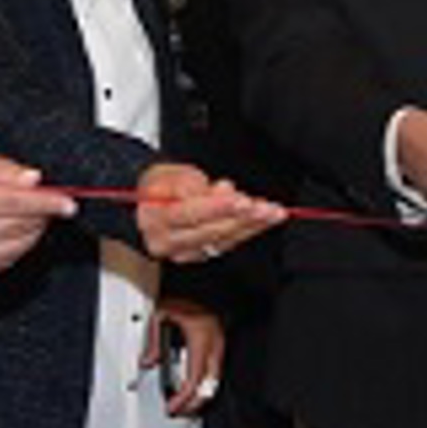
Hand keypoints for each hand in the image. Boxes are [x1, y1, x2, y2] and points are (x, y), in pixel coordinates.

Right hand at [0, 146, 75, 279]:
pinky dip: (13, 251)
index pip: (19, 202)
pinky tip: (10, 236)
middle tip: (45, 206)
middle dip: (40, 216)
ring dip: (30, 234)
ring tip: (28, 219)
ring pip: (14, 249)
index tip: (66, 203)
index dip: (48, 203)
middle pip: (20, 227)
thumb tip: (31, 179)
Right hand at [134, 162, 286, 263]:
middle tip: (268, 208)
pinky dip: (250, 229)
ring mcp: (186, 252)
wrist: (152, 201)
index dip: (217, 207)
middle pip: (211, 231)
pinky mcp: (202, 253)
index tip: (241, 200)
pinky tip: (265, 219)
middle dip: (243, 217)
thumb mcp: (167, 174)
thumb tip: (220, 192)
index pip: (189, 214)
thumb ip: (190, 183)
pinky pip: (229, 242)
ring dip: (253, 225)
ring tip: (274, 212)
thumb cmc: (161, 185)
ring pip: (225, 239)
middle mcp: (169, 242)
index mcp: (155, 220)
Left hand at [142, 299, 225, 416]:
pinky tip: (195, 387)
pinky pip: (215, 372)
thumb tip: (148, 362)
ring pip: (215, 382)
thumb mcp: (161, 314)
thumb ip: (153, 341)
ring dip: (200, 396)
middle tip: (179, 411)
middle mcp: (214, 346)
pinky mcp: (219, 345)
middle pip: (209, 387)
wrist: (202, 286)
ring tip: (186, 403)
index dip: (184, 398)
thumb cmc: (186, 295)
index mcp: (200, 340)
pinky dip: (205, 384)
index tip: (173, 407)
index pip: (194, 379)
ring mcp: (219, 346)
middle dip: (194, 404)